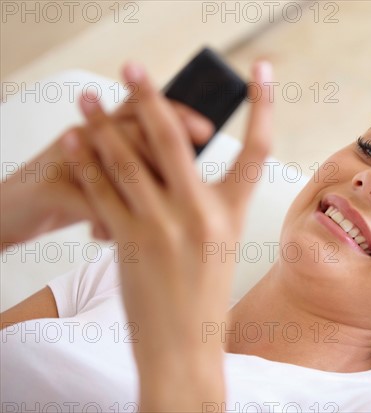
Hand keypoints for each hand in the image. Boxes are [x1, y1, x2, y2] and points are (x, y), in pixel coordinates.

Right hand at [0, 82, 214, 248]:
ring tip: (156, 212)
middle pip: (133, 130)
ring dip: (137, 191)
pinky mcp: (47, 189)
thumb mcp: (108, 172)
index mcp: (108, 132)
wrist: (12, 211)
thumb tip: (192, 171)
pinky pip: (85, 202)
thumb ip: (143, 165)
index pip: (147, 112)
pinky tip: (112, 237)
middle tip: (192, 169)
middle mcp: (89, 137)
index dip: (178, 116)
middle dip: (166, 147)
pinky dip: (104, 222)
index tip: (207, 130)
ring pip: (109, 163)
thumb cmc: (74, 191)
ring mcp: (66, 159)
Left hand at [61, 61, 272, 410]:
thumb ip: (202, 200)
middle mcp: (200, 214)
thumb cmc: (206, 294)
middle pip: (174, 140)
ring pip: (127, 160)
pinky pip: (102, 191)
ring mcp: (162, 227)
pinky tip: (74, 140)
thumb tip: (175, 157)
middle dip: (151, 97)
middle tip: (132, 67)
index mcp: (232, 213)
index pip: (257, 149)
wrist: (184, 346)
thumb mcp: (220, 242)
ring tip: (88, 98)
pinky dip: (85, 161)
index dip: (263, 105)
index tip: (262, 70)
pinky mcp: (129, 241)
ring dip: (103, 124)